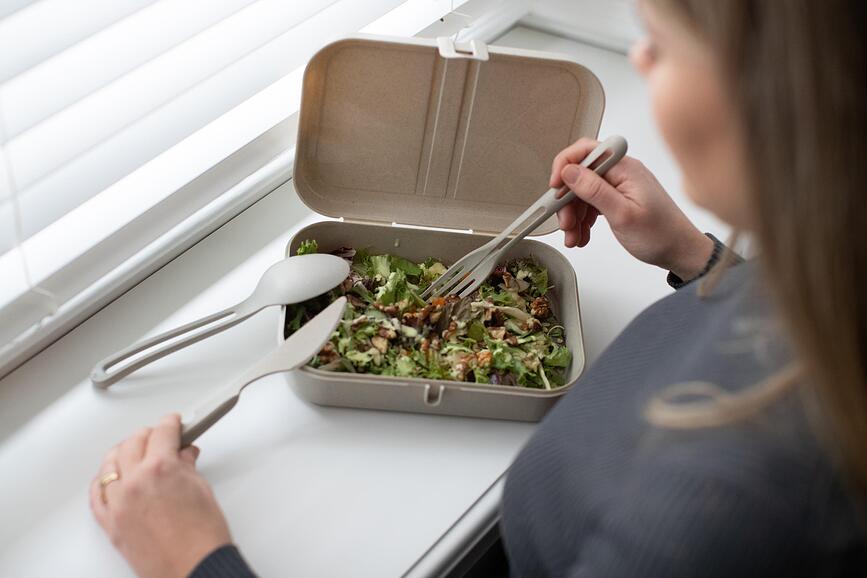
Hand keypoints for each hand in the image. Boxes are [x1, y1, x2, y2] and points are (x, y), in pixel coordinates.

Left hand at [90, 414, 231, 577]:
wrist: (194, 570)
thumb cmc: (202, 539)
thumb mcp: (202, 491)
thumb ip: (187, 468)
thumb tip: (183, 456)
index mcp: (161, 469)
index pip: (162, 432)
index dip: (171, 423)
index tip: (174, 423)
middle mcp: (135, 482)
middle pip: (133, 443)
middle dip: (148, 435)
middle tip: (159, 436)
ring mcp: (118, 503)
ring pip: (110, 464)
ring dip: (123, 452)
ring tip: (135, 451)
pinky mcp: (110, 523)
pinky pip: (96, 494)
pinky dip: (103, 481)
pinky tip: (111, 476)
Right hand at [551, 138, 713, 280]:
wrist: (681, 252)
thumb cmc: (660, 235)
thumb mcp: (622, 214)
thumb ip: (594, 190)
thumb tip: (569, 171)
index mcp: (625, 168)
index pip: (586, 151)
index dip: (565, 165)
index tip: (555, 188)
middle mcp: (621, 172)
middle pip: (580, 176)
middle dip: (567, 201)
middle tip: (565, 224)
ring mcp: (619, 186)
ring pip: (583, 193)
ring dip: (573, 215)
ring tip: (573, 237)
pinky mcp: (618, 199)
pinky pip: (592, 203)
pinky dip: (583, 220)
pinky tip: (582, 235)